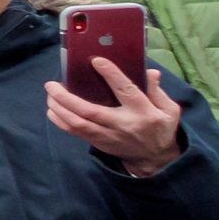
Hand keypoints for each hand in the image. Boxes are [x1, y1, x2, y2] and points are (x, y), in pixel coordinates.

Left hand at [46, 58, 183, 174]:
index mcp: (143, 111)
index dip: (111, 75)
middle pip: (90, 111)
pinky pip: (76, 133)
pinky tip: (52, 110)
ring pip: (78, 124)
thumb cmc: (161, 127)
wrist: (155, 158)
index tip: (96, 61)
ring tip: (49, 95)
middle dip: (67, 98)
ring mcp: (108, 136)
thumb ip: (157, 90)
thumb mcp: (168, 109)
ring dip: (59, 110)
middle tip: (52, 84)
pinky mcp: (98, 143)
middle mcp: (123, 124)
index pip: (125, 90)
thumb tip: (149, 72)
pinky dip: (61, 122)